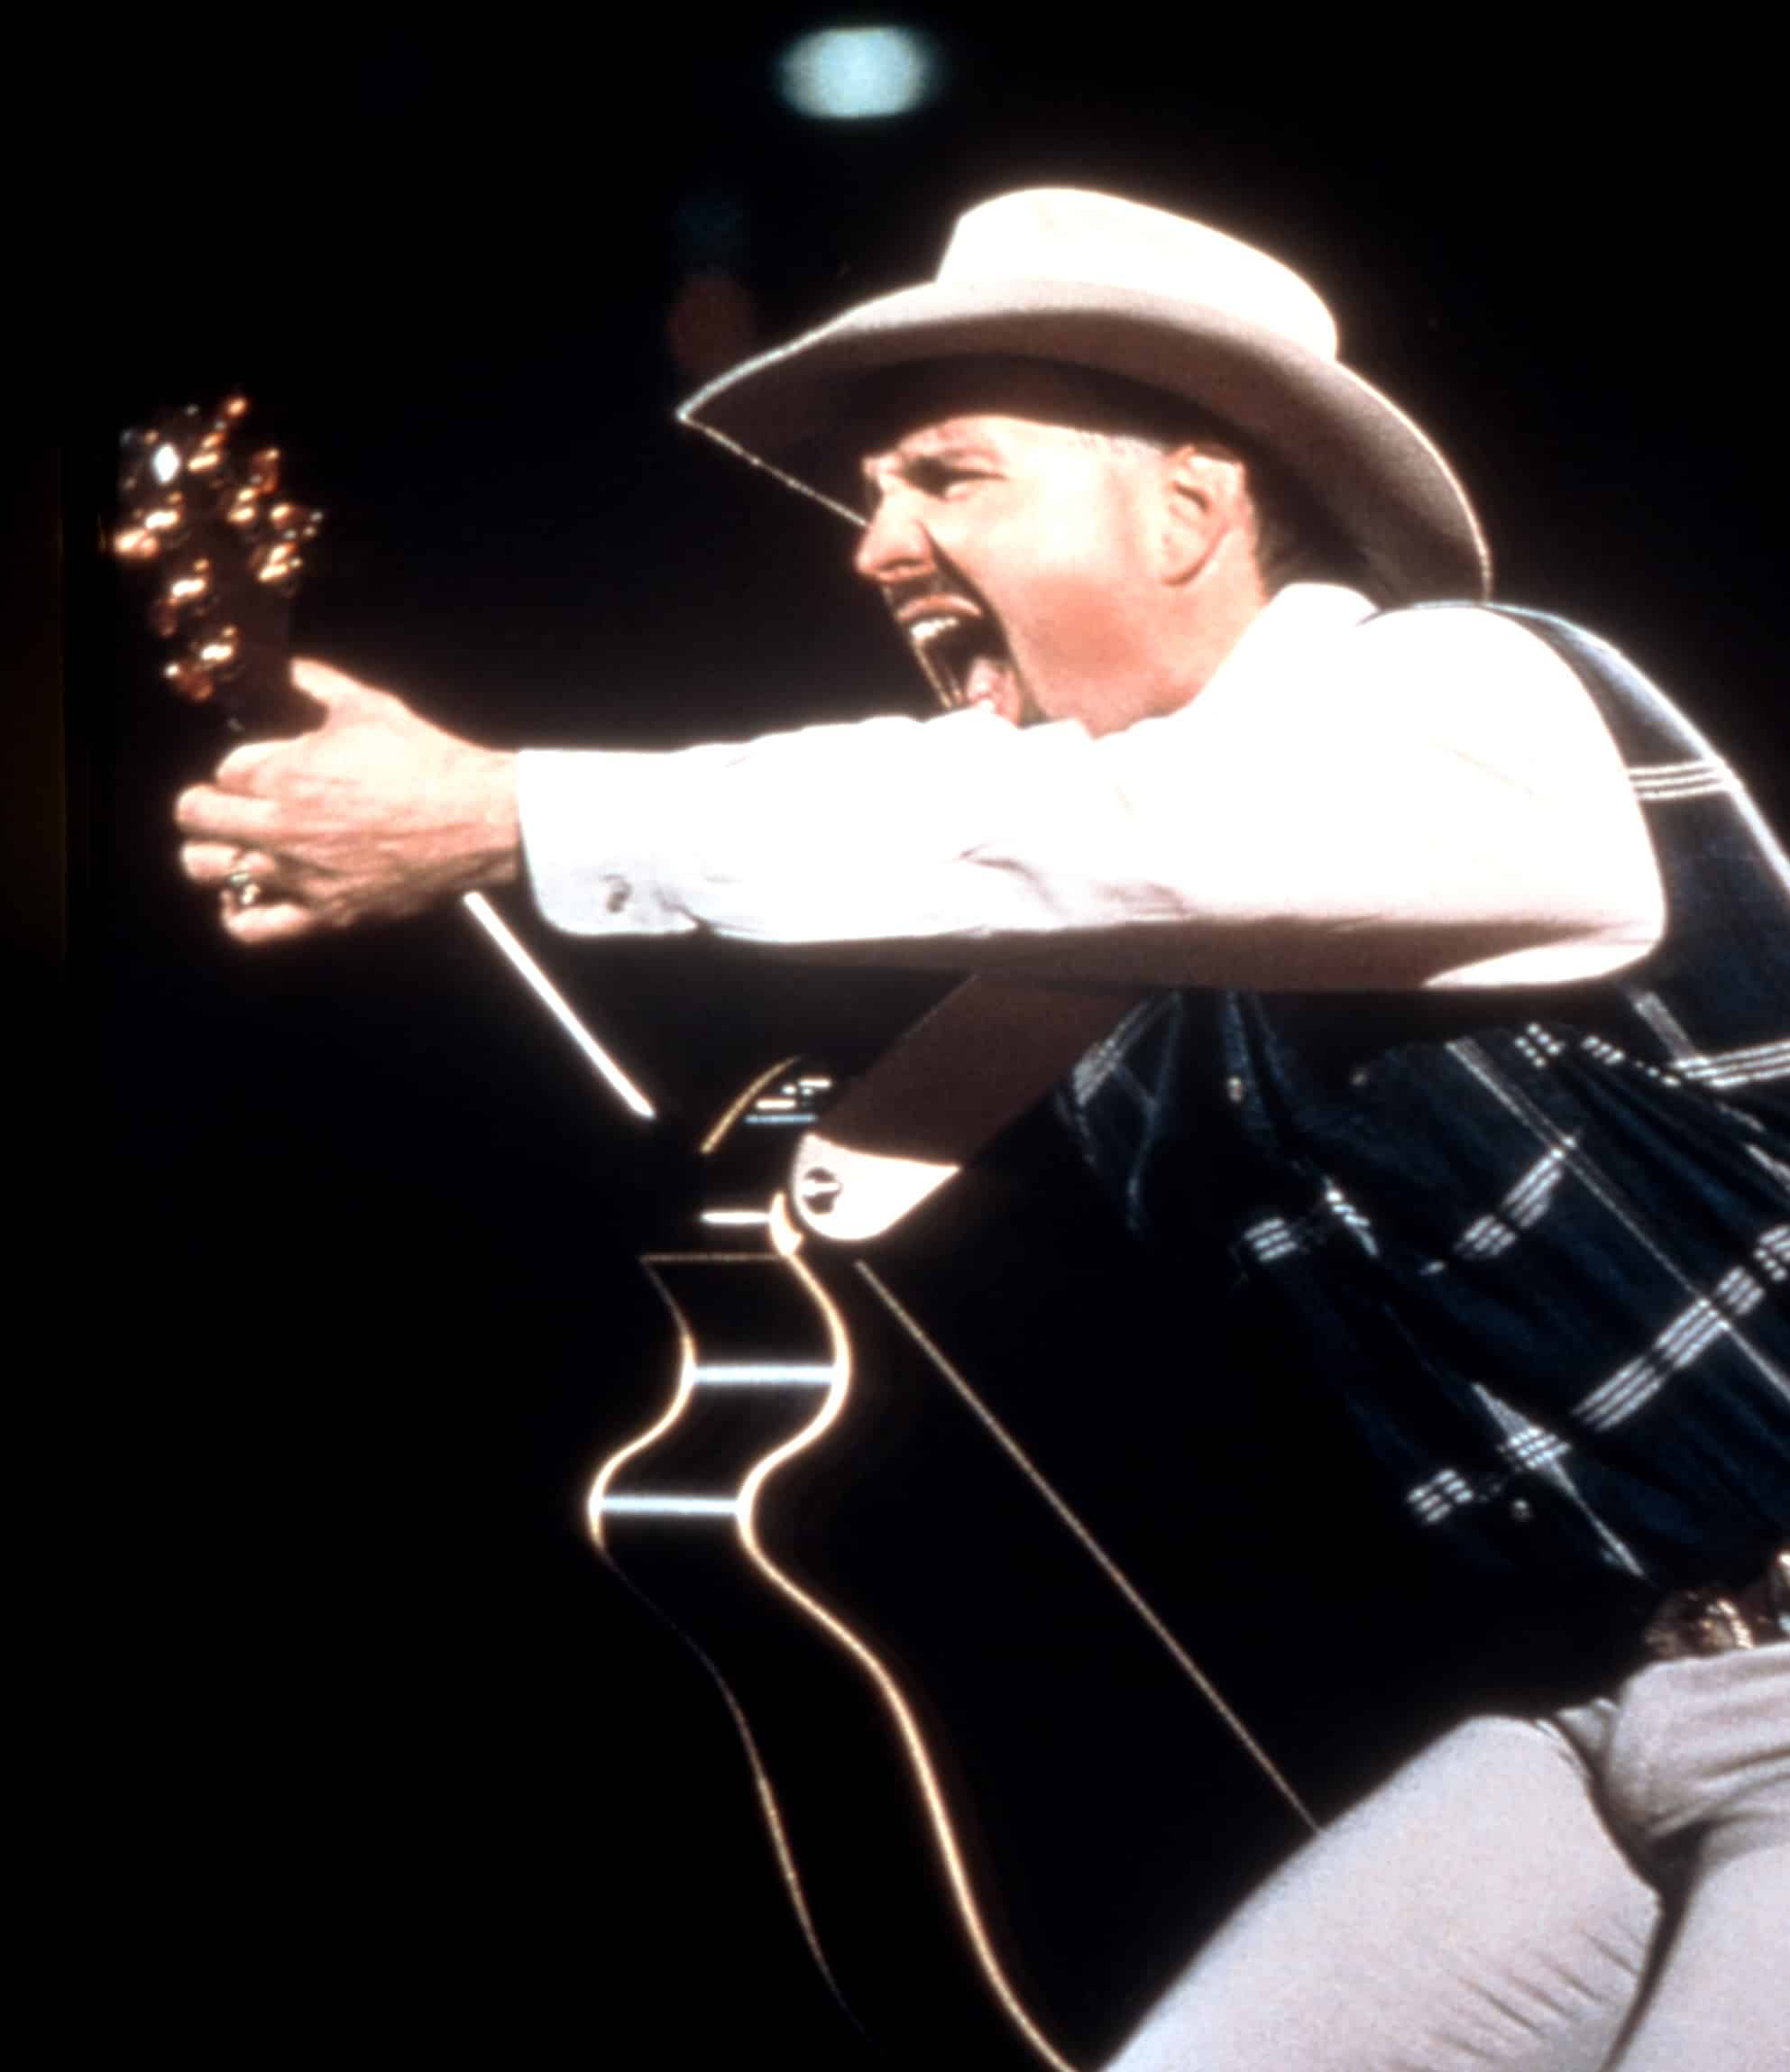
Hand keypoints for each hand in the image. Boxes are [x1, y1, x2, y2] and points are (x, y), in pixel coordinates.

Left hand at [175, 659, 520, 943]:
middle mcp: (277, 826)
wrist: (478, 822)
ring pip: (207, 868)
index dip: (242, 766)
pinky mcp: (323, 913)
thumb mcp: (369, 705)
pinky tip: (241, 899)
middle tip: (226, 804)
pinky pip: (251, 926)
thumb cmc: (427, 761)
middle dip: (205, 805)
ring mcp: (297, 874)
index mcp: (281, 772)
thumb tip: (286, 664)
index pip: (223, 769)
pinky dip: (236, 912)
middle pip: (196, 816)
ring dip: (209, 853)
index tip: (263, 768)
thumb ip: (316, 682)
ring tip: (227, 847)